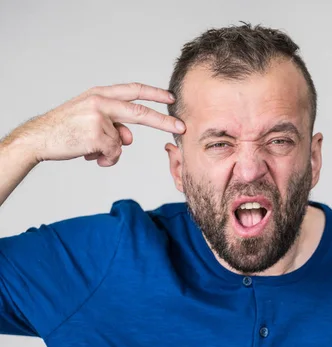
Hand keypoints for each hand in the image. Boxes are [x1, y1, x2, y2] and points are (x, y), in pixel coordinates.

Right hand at [10, 82, 185, 166]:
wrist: (38, 138)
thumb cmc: (66, 129)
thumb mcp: (92, 119)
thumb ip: (115, 124)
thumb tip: (129, 138)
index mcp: (100, 94)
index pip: (133, 90)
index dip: (154, 93)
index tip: (171, 97)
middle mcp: (100, 102)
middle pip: (140, 113)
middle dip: (163, 121)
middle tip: (181, 126)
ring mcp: (98, 118)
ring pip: (122, 142)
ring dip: (111, 152)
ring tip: (90, 148)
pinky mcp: (96, 135)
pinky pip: (113, 153)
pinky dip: (105, 159)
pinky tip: (88, 154)